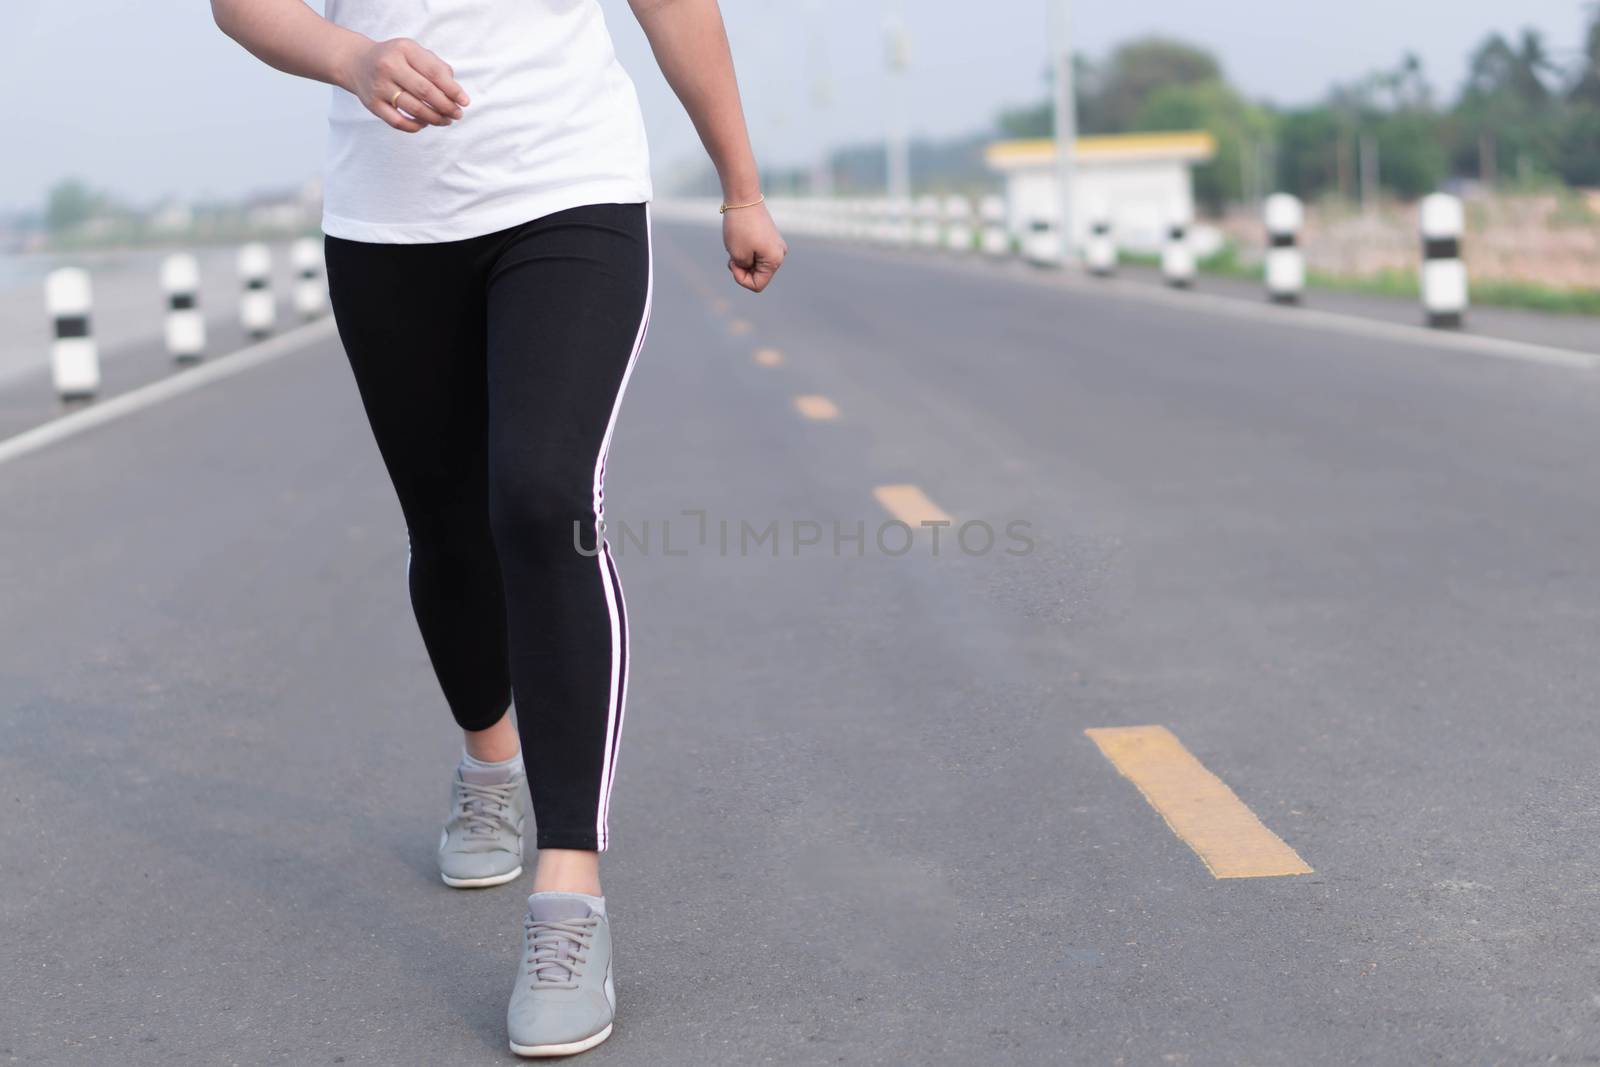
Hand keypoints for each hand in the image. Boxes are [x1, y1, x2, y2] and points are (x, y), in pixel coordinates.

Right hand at [340, 37, 468, 133]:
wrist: (357, 62)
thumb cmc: (395, 58)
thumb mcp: (414, 52)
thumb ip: (436, 66)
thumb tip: (456, 91)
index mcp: (403, 50)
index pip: (434, 72)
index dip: (452, 89)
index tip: (465, 102)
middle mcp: (389, 66)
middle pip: (425, 92)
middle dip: (446, 106)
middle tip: (457, 114)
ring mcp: (379, 86)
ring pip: (414, 109)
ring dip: (435, 118)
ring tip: (446, 120)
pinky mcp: (372, 104)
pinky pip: (398, 122)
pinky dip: (415, 126)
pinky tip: (425, 123)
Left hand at [723, 202, 786, 292]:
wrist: (743, 197)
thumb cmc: (739, 227)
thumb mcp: (737, 255)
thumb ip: (744, 269)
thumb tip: (749, 265)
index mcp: (775, 260)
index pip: (757, 285)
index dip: (741, 279)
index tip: (733, 263)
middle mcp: (780, 254)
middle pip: (758, 275)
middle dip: (743, 269)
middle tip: (732, 255)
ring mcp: (776, 245)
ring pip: (756, 264)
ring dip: (743, 260)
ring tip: (735, 246)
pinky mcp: (770, 237)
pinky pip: (757, 253)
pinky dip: (747, 252)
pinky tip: (740, 240)